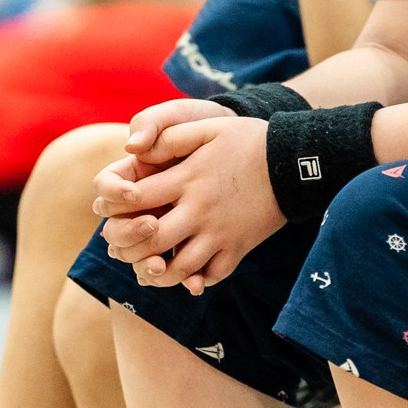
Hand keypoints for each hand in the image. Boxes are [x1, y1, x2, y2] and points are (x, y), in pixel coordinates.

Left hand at [93, 104, 283, 291]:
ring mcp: (220, 234)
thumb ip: (171, 137)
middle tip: (122, 247)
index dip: (116, 206)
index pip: (137, 199)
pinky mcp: (239, 248)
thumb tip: (136, 150)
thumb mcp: (209, 127)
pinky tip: (186, 274)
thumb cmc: (249, 141)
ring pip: (179, 268)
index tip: (112, 208)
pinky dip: (195, 280)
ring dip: (158, 273)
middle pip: (151, 241)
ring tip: (149, 267)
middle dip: (129, 248)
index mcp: (187, 179)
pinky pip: (212, 276)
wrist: (295, 162)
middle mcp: (200, 211)